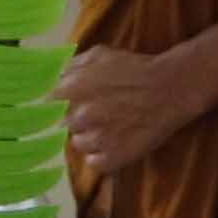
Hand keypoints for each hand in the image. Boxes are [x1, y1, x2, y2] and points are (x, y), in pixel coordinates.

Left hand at [61, 37, 217, 182]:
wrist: (170, 88)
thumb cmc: (134, 69)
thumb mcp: (99, 54)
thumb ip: (70, 66)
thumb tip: (52, 78)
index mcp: (70, 89)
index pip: (47, 105)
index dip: (58, 105)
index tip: (68, 106)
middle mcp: (78, 116)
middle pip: (63, 125)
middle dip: (77, 119)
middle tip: (98, 113)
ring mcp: (95, 139)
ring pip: (78, 144)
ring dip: (90, 138)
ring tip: (111, 127)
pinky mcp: (111, 159)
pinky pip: (94, 162)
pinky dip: (103, 156)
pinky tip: (117, 142)